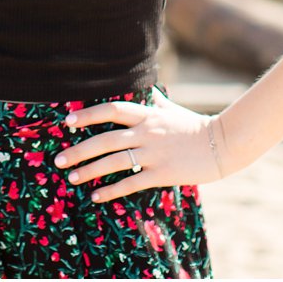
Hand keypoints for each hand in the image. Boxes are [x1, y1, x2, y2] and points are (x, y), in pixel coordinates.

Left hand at [53, 96, 229, 202]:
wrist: (223, 144)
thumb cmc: (193, 126)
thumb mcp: (170, 108)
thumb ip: (153, 99)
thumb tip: (144, 85)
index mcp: (147, 115)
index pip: (111, 110)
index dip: (88, 114)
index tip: (67, 121)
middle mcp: (147, 132)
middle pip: (106, 139)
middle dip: (80, 150)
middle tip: (59, 159)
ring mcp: (154, 153)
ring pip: (115, 162)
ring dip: (90, 171)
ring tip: (72, 178)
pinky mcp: (162, 173)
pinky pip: (132, 183)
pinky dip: (112, 190)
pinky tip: (96, 196)